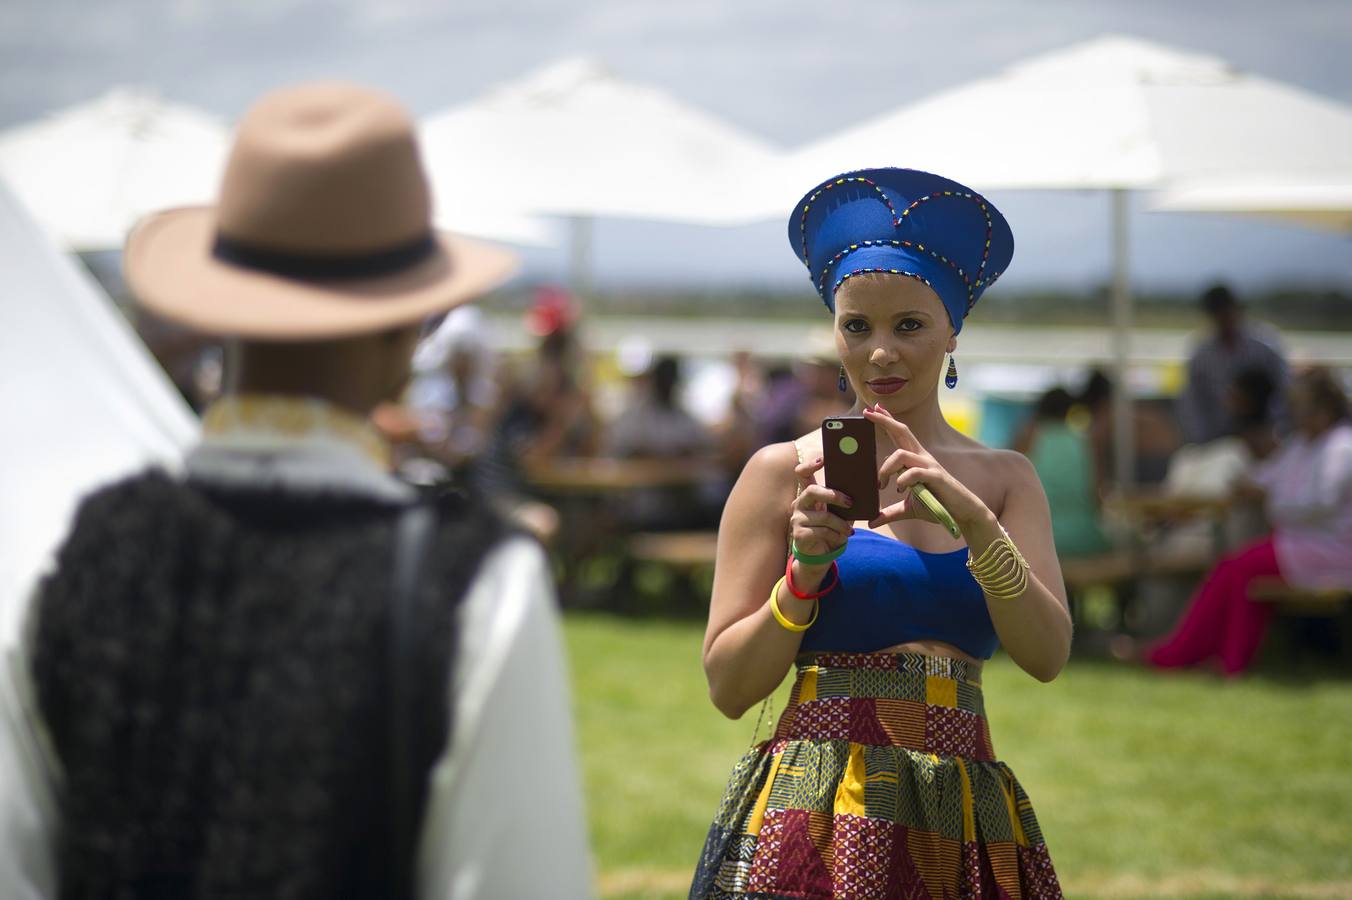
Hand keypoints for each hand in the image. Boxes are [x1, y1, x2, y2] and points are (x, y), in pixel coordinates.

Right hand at [790, 453, 854, 556]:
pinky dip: (836, 535)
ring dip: (840, 523)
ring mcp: (797, 519)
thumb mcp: (842, 512)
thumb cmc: (833, 528)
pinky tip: (841, 538)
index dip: (810, 464)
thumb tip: (871, 483)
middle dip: (833, 495)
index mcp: (809, 494)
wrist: (822, 553)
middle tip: (850, 502)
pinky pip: (822, 531)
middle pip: (812, 491)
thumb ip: (848, 499)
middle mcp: (799, 503)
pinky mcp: (799, 534)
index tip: (823, 459)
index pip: (802, 473)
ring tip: (849, 529)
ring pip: (823, 515)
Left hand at [862, 404, 991, 532]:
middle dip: (885, 421)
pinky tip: (900, 489)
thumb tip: (872, 521)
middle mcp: (922, 458)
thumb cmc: (937, 506)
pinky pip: (914, 472)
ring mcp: (929, 466)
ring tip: (882, 484)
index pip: (899, 435)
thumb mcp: (908, 510)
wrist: (961, 514)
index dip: (887, 420)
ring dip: (887, 467)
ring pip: (901, 454)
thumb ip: (890, 513)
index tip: (872, 409)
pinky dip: (903, 479)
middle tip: (868, 412)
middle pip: (902, 432)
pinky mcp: (936, 477)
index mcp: (915, 460)